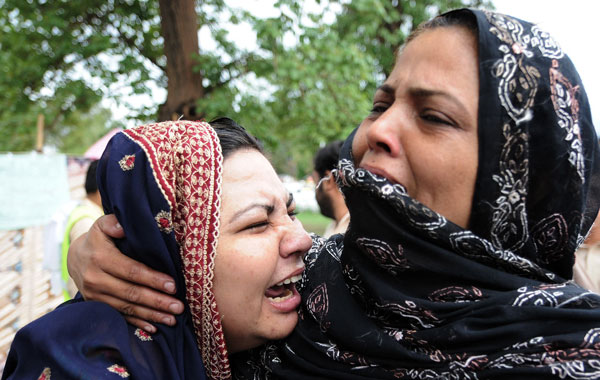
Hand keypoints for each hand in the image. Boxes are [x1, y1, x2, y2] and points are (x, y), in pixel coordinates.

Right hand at [67, 214, 183, 332]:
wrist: (75, 257)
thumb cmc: (98, 239)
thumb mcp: (102, 225)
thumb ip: (113, 223)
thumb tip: (123, 226)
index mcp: (100, 258)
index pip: (131, 271)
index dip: (152, 279)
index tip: (173, 286)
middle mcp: (95, 279)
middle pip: (131, 293)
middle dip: (157, 301)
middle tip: (179, 307)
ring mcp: (95, 296)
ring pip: (127, 308)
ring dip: (151, 315)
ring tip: (172, 319)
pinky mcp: (97, 306)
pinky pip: (119, 316)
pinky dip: (137, 323)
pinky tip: (154, 327)